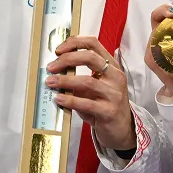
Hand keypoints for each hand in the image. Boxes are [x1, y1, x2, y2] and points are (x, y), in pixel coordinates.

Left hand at [45, 36, 135, 151]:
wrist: (122, 129)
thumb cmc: (105, 105)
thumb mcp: (96, 87)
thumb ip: (81, 77)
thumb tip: (56, 70)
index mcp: (112, 66)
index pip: (93, 43)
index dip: (74, 43)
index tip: (58, 50)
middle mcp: (115, 77)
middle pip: (90, 57)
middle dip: (67, 59)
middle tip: (51, 67)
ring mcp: (114, 94)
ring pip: (87, 81)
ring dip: (65, 81)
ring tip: (51, 82)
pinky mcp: (109, 111)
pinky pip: (87, 103)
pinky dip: (70, 100)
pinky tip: (59, 98)